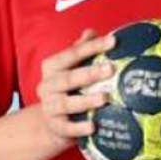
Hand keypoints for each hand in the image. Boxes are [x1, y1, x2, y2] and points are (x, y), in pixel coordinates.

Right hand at [36, 28, 115, 149]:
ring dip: (86, 100)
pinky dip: (79, 127)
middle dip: (90, 73)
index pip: (73, 53)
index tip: (113, 41)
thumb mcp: (71, 66)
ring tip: (105, 97)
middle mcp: (47, 85)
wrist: (50, 121)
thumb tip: (91, 32)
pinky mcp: (55, 127)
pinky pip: (67, 128)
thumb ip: (80, 48)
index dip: (93, 46)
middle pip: (69, 78)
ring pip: (67, 103)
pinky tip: (93, 126)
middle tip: (111, 69)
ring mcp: (49, 107)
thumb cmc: (68, 87)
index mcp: (52, 66)